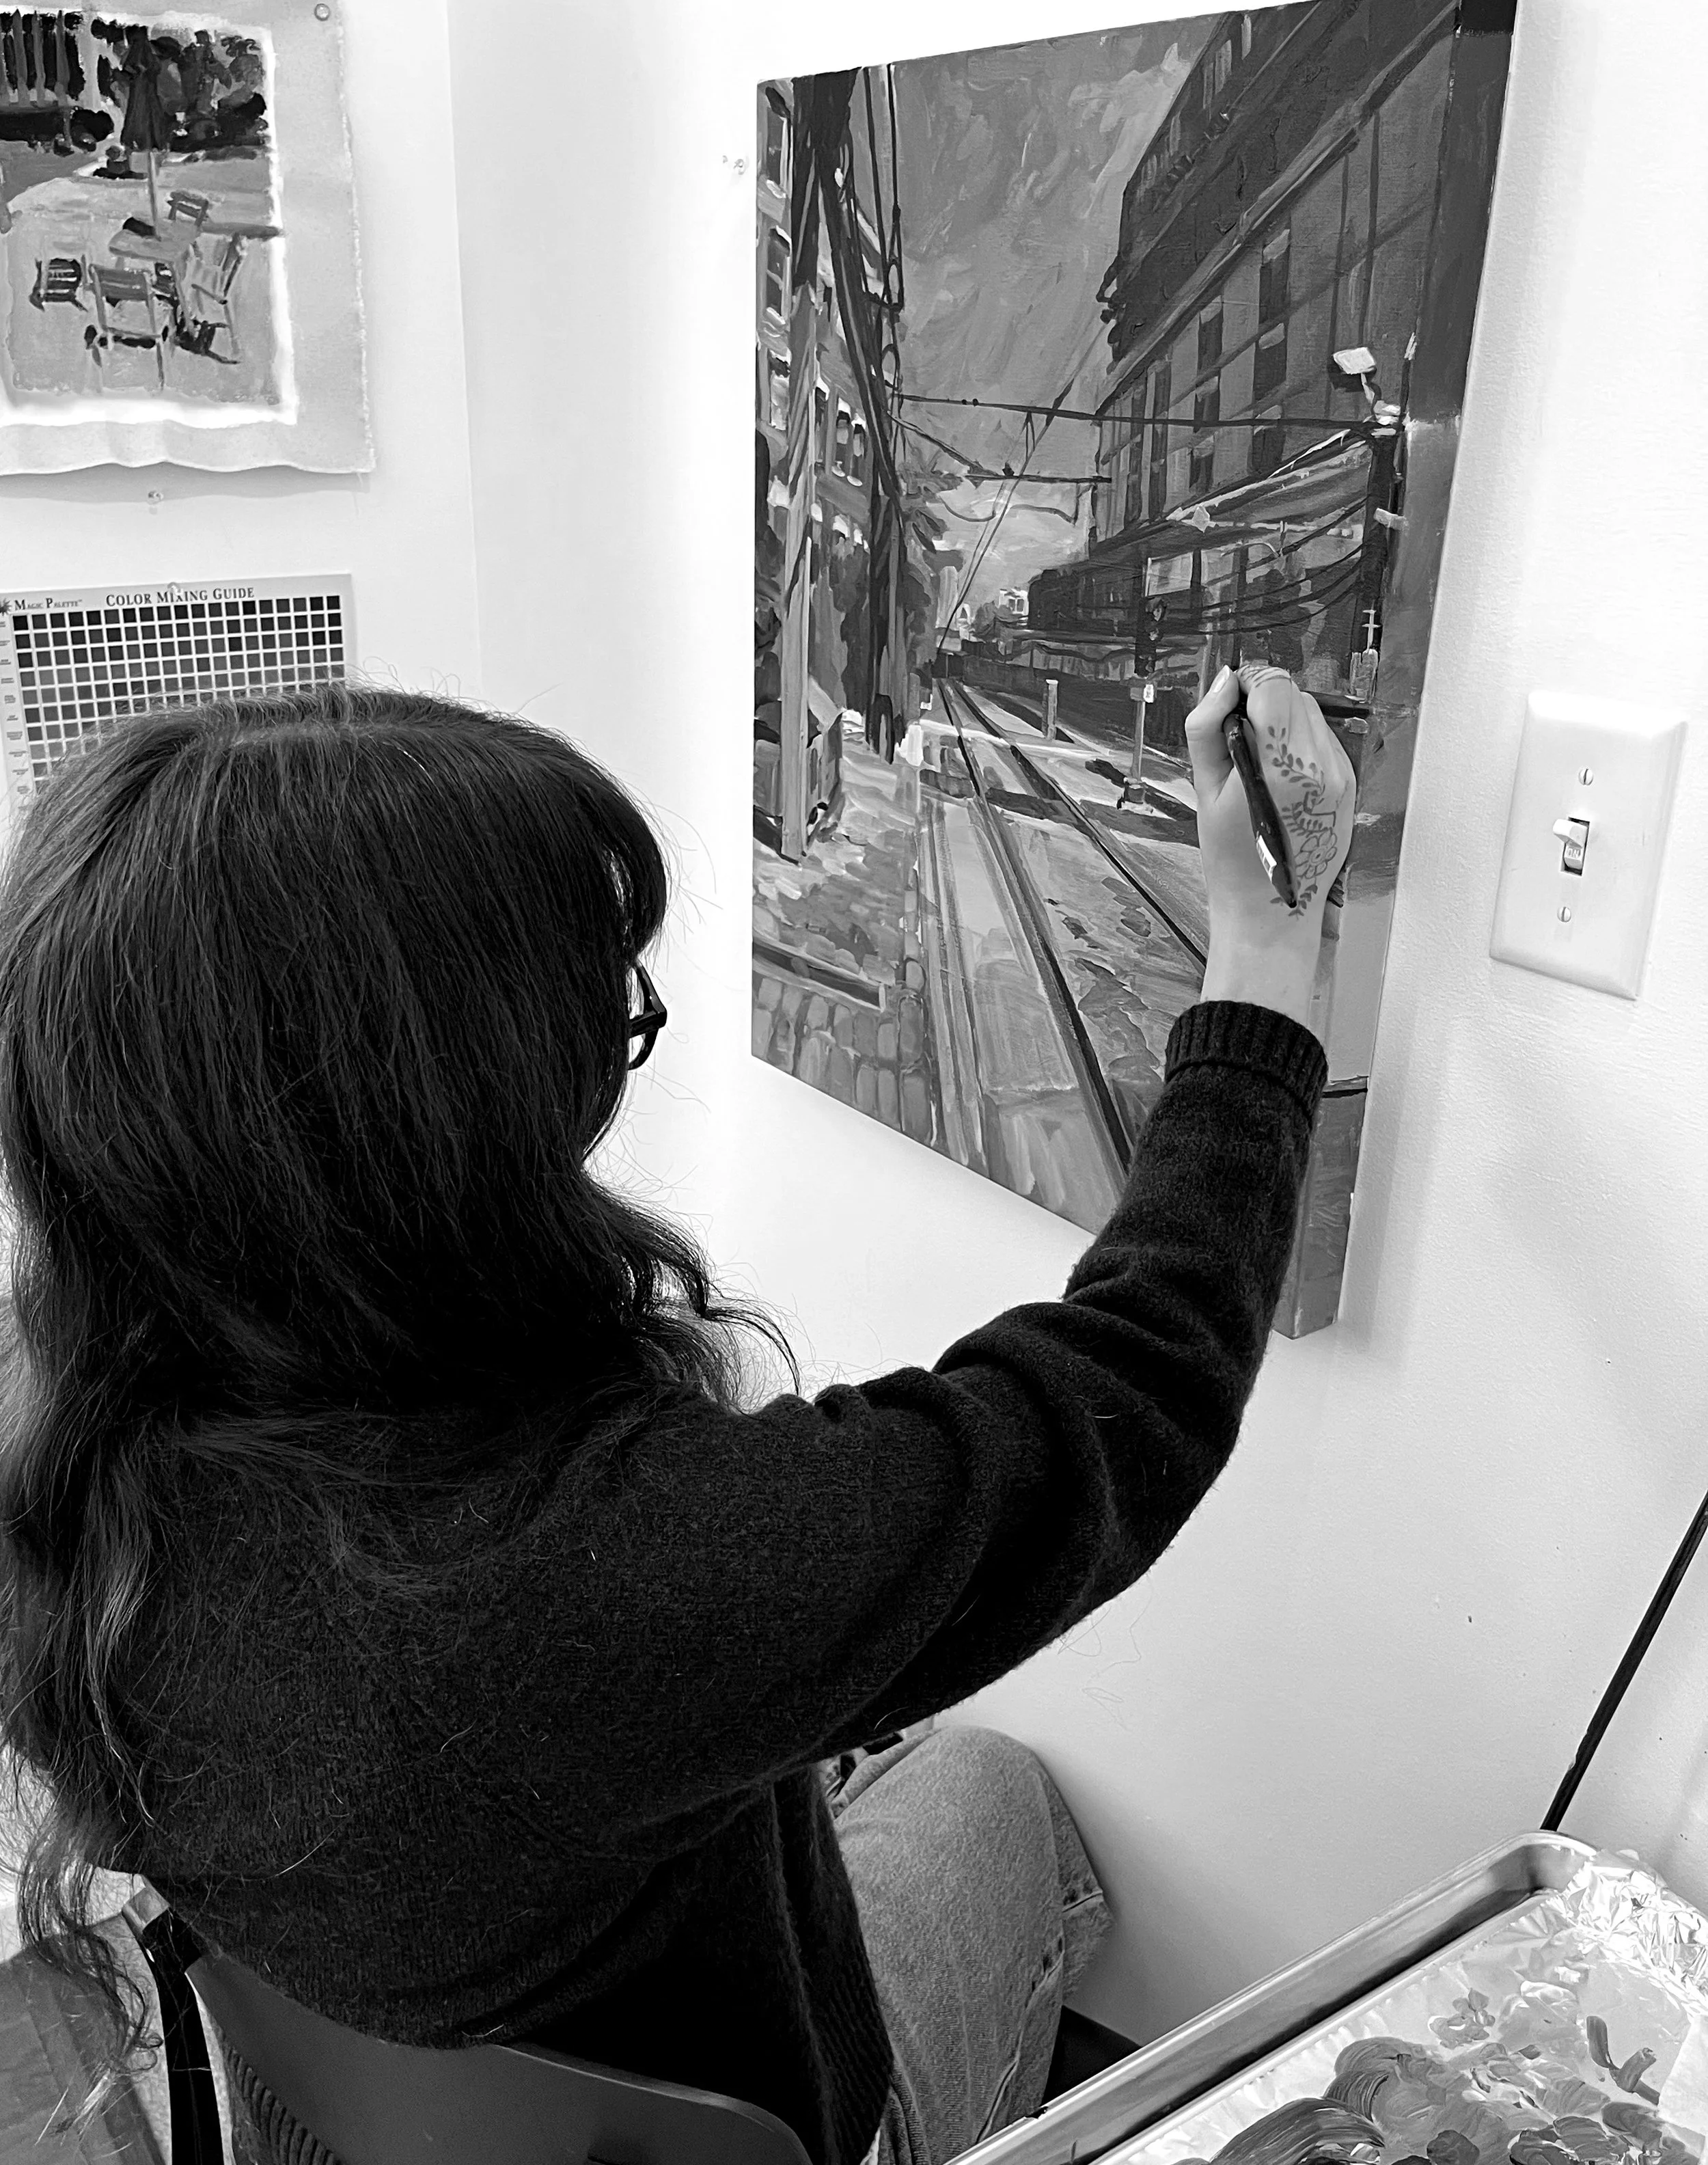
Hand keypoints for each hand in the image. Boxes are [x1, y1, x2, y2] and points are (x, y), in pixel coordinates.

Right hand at [1185, 663, 1356, 1027]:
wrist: (1270, 911)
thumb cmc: (1231, 859)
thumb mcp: (1204, 790)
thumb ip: (1208, 727)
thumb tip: (1225, 680)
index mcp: (1281, 766)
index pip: (1275, 685)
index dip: (1248, 684)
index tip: (1231, 703)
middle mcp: (1320, 767)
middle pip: (1295, 696)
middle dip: (1265, 705)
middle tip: (1240, 741)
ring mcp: (1341, 777)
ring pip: (1312, 716)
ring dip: (1284, 725)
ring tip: (1261, 765)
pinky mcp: (1349, 786)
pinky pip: (1325, 743)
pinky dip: (1302, 748)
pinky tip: (1282, 781)